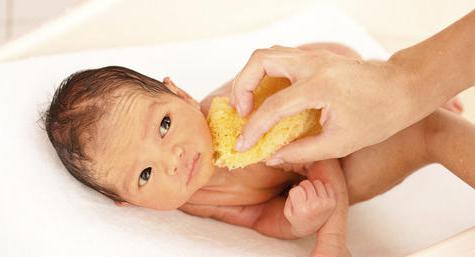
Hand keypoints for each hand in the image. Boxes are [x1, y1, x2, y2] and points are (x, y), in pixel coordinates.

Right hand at [231, 45, 415, 163]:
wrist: (403, 88)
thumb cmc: (379, 116)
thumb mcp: (341, 143)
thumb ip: (301, 151)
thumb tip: (270, 157)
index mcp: (321, 86)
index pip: (274, 106)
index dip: (254, 128)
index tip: (243, 145)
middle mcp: (313, 63)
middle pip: (260, 60)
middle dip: (241, 87)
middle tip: (241, 113)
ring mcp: (314, 55)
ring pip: (268, 54)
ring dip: (250, 77)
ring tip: (248, 104)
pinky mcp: (315, 56)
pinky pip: (280, 58)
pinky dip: (265, 74)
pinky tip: (267, 94)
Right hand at [284, 179, 335, 236]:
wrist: (310, 229)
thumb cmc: (297, 218)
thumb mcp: (288, 211)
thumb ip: (290, 197)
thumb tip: (297, 184)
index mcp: (302, 209)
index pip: (296, 189)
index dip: (295, 191)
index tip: (296, 198)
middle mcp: (315, 206)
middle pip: (306, 184)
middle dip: (303, 187)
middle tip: (304, 194)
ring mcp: (325, 203)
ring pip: (317, 182)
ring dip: (313, 186)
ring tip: (311, 194)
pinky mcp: (332, 202)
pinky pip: (327, 185)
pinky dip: (322, 187)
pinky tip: (319, 194)